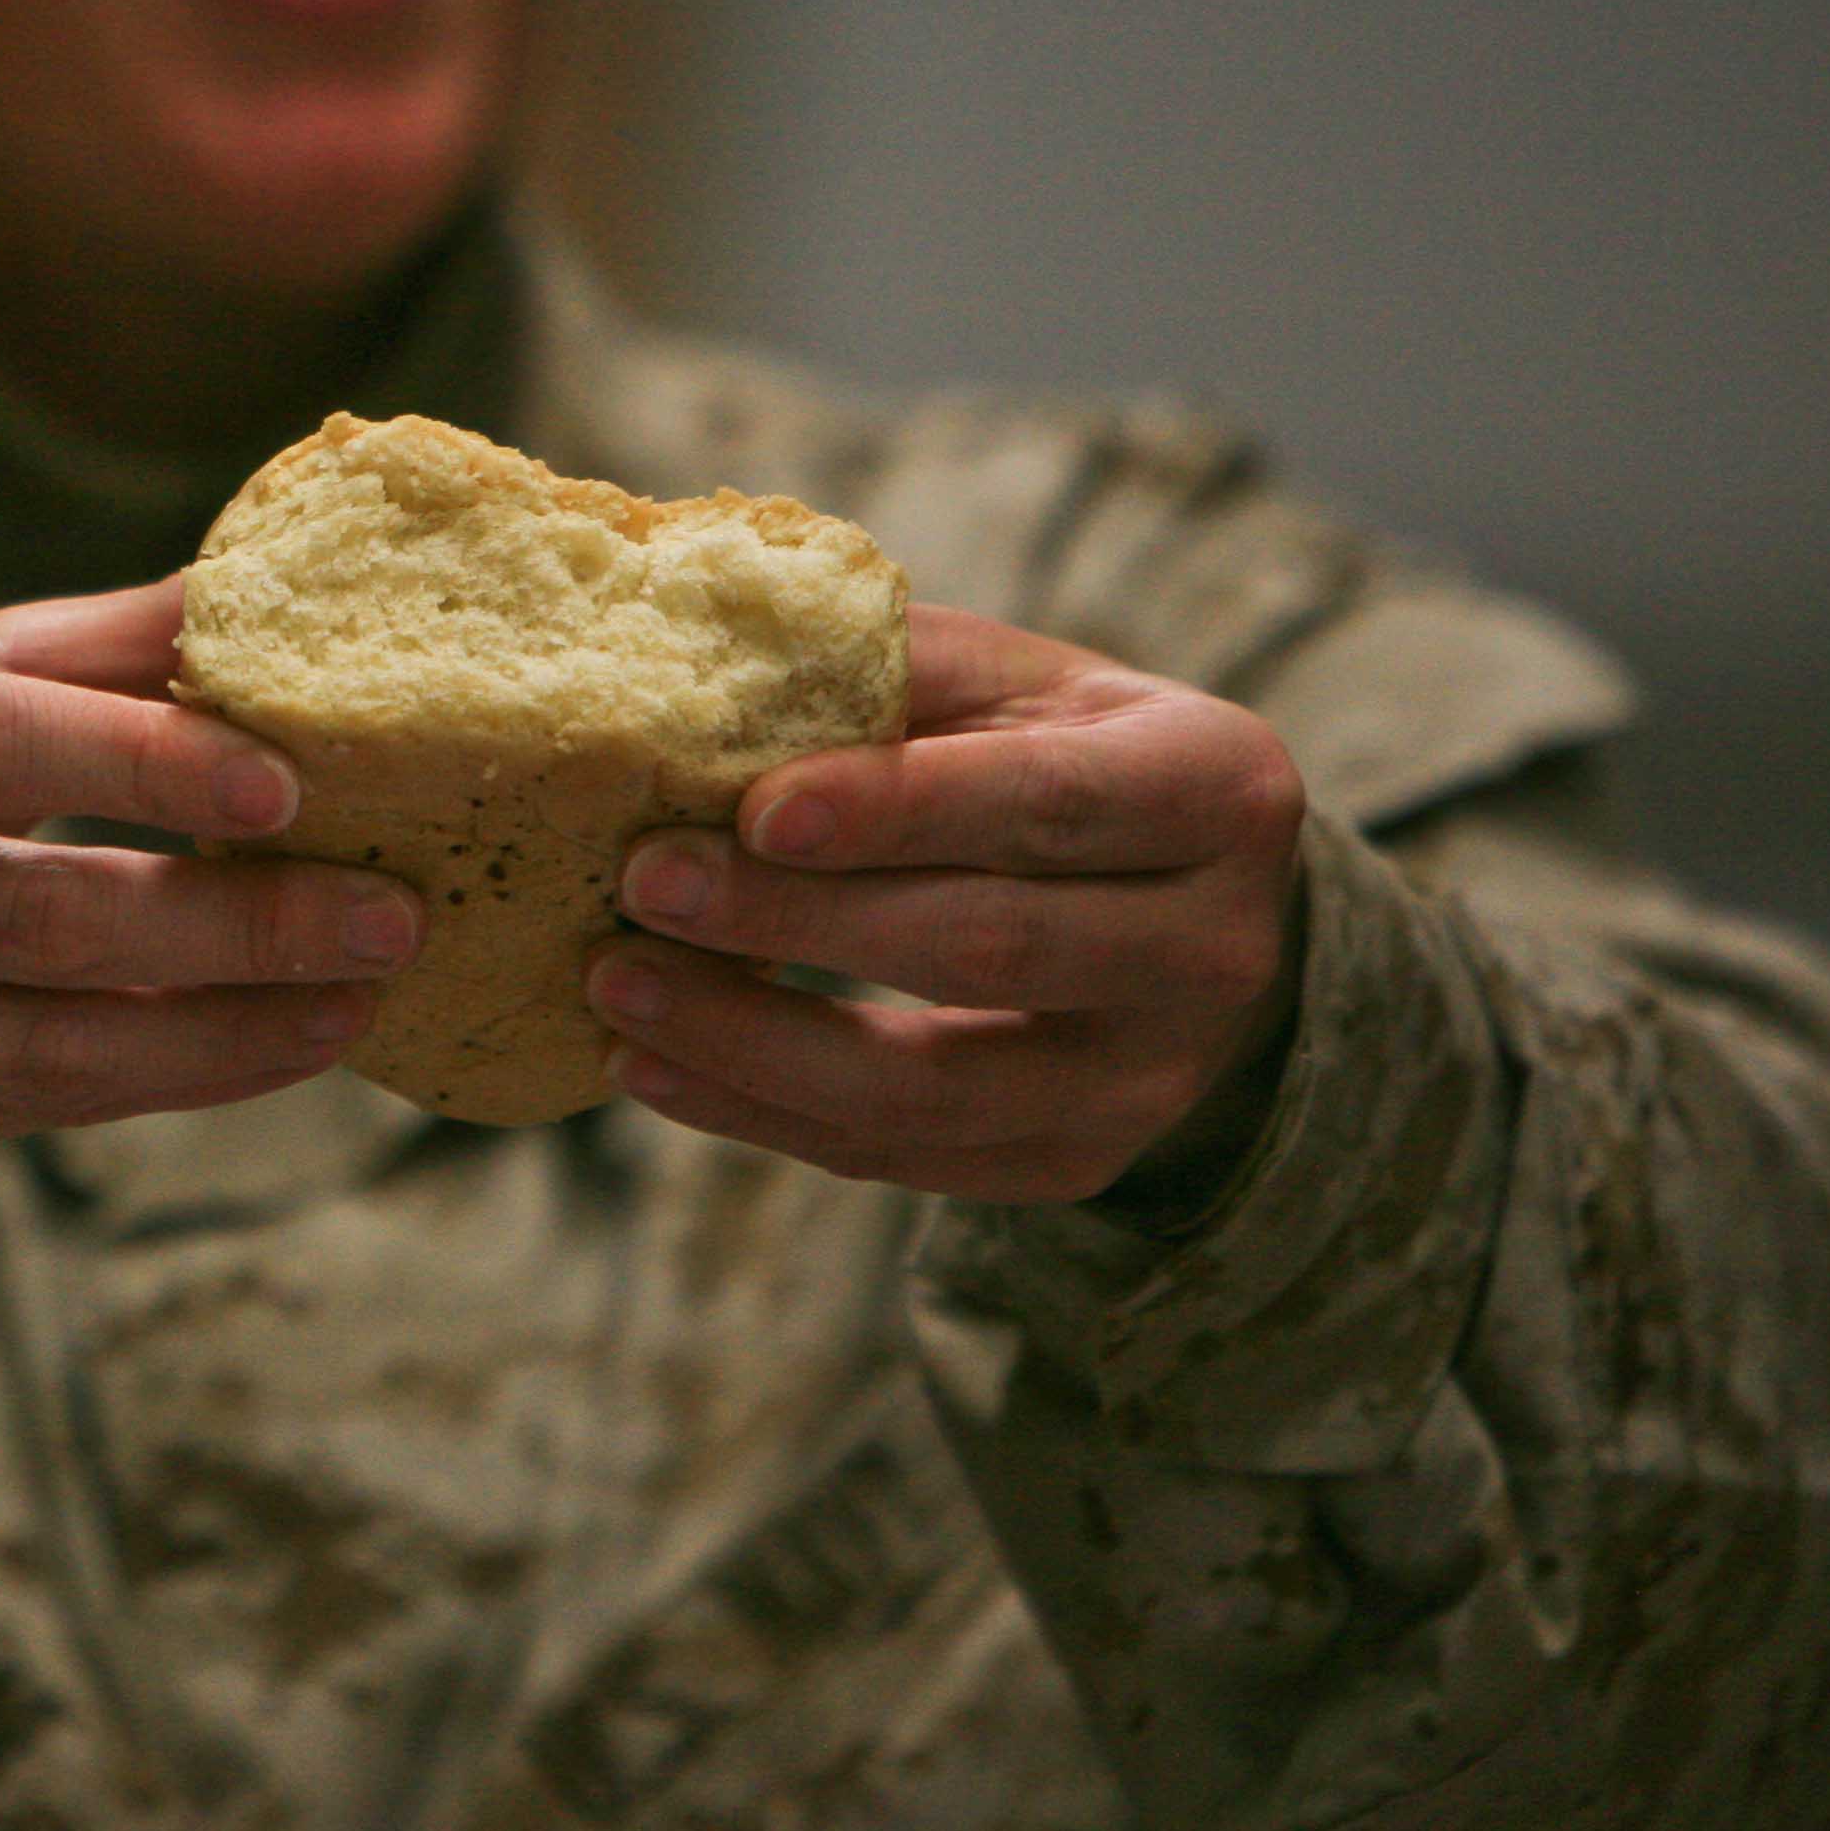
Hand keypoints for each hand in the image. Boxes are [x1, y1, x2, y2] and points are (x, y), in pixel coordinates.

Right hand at [0, 576, 421, 1180]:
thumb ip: (92, 651)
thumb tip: (287, 581)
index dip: (134, 764)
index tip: (287, 787)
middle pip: (30, 916)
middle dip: (231, 924)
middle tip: (389, 910)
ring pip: (45, 1042)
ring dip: (230, 1025)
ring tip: (365, 990)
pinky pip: (36, 1108)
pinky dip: (176, 1076)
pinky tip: (280, 1041)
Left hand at [587, 605, 1306, 1205]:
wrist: (1190, 908)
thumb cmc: (1064, 759)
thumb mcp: (1019, 682)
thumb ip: (890, 667)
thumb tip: (701, 668)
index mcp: (1214, 791)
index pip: (1047, 803)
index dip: (900, 808)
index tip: (756, 808)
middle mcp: (1210, 950)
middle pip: (984, 946)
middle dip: (795, 921)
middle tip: (642, 882)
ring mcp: (1148, 1080)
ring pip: (933, 1086)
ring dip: (752, 1042)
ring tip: (615, 988)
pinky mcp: (1076, 1163)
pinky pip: (902, 1158)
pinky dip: (762, 1116)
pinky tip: (652, 1068)